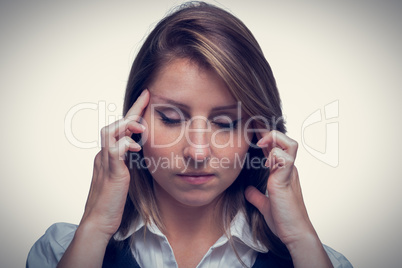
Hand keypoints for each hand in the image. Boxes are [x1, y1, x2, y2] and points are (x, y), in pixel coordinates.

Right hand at [80, 89, 149, 238]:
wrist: (98, 221)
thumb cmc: (112, 201)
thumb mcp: (123, 177)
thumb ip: (128, 162)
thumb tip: (138, 151)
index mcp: (108, 156)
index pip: (119, 129)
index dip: (132, 113)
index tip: (145, 99)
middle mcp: (104, 155)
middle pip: (114, 125)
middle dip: (132, 110)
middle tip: (146, 96)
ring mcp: (105, 162)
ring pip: (110, 132)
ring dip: (126, 124)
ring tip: (141, 125)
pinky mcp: (110, 172)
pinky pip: (114, 151)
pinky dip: (125, 144)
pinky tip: (136, 146)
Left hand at [245, 130, 311, 246]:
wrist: (294, 233)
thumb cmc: (283, 220)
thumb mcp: (265, 205)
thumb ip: (257, 196)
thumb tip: (248, 190)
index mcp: (283, 172)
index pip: (276, 147)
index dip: (265, 138)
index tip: (251, 136)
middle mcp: (289, 169)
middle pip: (285, 139)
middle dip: (268, 132)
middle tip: (253, 132)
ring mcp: (290, 173)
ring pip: (290, 143)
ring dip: (275, 139)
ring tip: (260, 144)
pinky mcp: (287, 179)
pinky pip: (285, 157)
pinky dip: (275, 155)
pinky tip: (266, 163)